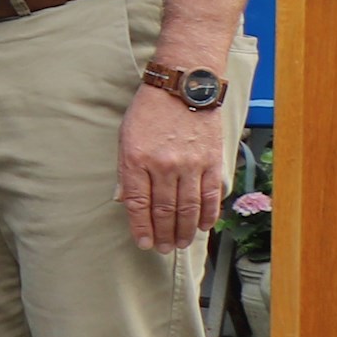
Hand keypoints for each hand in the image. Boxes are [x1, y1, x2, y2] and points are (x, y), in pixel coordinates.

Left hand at [122, 84, 229, 250]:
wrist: (182, 87)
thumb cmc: (149, 112)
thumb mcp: (125, 138)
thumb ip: (126, 171)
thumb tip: (125, 201)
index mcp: (136, 160)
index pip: (139, 204)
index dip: (141, 227)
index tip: (144, 243)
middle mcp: (163, 166)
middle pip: (164, 210)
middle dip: (164, 234)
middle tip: (164, 249)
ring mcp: (190, 165)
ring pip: (188, 208)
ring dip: (185, 230)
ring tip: (181, 244)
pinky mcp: (212, 161)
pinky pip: (210, 195)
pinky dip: (208, 214)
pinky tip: (203, 226)